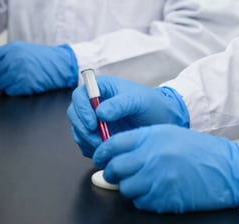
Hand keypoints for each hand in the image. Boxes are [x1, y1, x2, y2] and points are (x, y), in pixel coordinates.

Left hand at [0, 42, 77, 95]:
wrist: (61, 64)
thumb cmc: (43, 58)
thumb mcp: (23, 50)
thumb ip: (6, 56)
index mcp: (12, 48)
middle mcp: (13, 59)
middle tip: (8, 75)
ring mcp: (18, 71)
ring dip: (5, 85)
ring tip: (18, 79)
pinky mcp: (23, 83)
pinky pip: (8, 91)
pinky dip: (13, 90)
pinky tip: (23, 84)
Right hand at [67, 76, 188, 158]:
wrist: (163, 120)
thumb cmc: (152, 104)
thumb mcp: (138, 100)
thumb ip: (120, 104)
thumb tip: (100, 111)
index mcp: (102, 88)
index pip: (80, 95)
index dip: (82, 109)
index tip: (93, 124)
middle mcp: (95, 103)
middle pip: (74, 114)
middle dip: (82, 129)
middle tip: (98, 140)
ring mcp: (95, 120)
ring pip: (78, 131)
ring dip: (87, 141)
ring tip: (105, 147)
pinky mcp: (98, 136)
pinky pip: (85, 144)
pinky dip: (91, 149)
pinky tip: (106, 151)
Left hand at [94, 125, 238, 213]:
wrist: (225, 168)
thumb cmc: (199, 150)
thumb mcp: (170, 133)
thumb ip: (143, 140)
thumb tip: (118, 150)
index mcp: (152, 136)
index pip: (114, 144)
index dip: (102, 151)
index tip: (100, 156)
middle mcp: (151, 156)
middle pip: (115, 168)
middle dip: (111, 172)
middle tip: (114, 172)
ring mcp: (156, 180)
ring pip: (125, 187)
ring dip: (128, 186)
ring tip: (139, 181)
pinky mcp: (162, 199)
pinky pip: (140, 202)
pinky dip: (142, 198)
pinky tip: (153, 190)